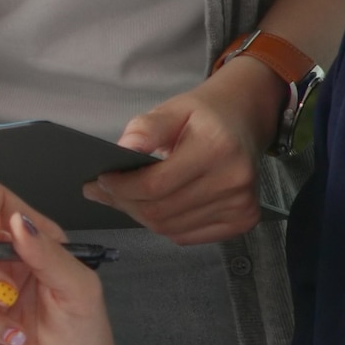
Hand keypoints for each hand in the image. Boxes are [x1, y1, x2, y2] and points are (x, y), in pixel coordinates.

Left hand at [88, 55, 288, 245]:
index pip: (156, 184)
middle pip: (161, 211)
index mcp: (217, 147)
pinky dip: (165, 226)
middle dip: (126, 204)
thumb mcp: (173, 108)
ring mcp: (241, 204)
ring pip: (171, 228)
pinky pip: (188, 236)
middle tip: (106, 192)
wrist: (243, 122)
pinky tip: (156, 208)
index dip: (122, 187)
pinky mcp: (243, 219)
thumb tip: (125, 147)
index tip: (101, 180)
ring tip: (127, 199)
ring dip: (142, 217)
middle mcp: (234, 180)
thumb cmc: (205, 116)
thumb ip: (147, 127)